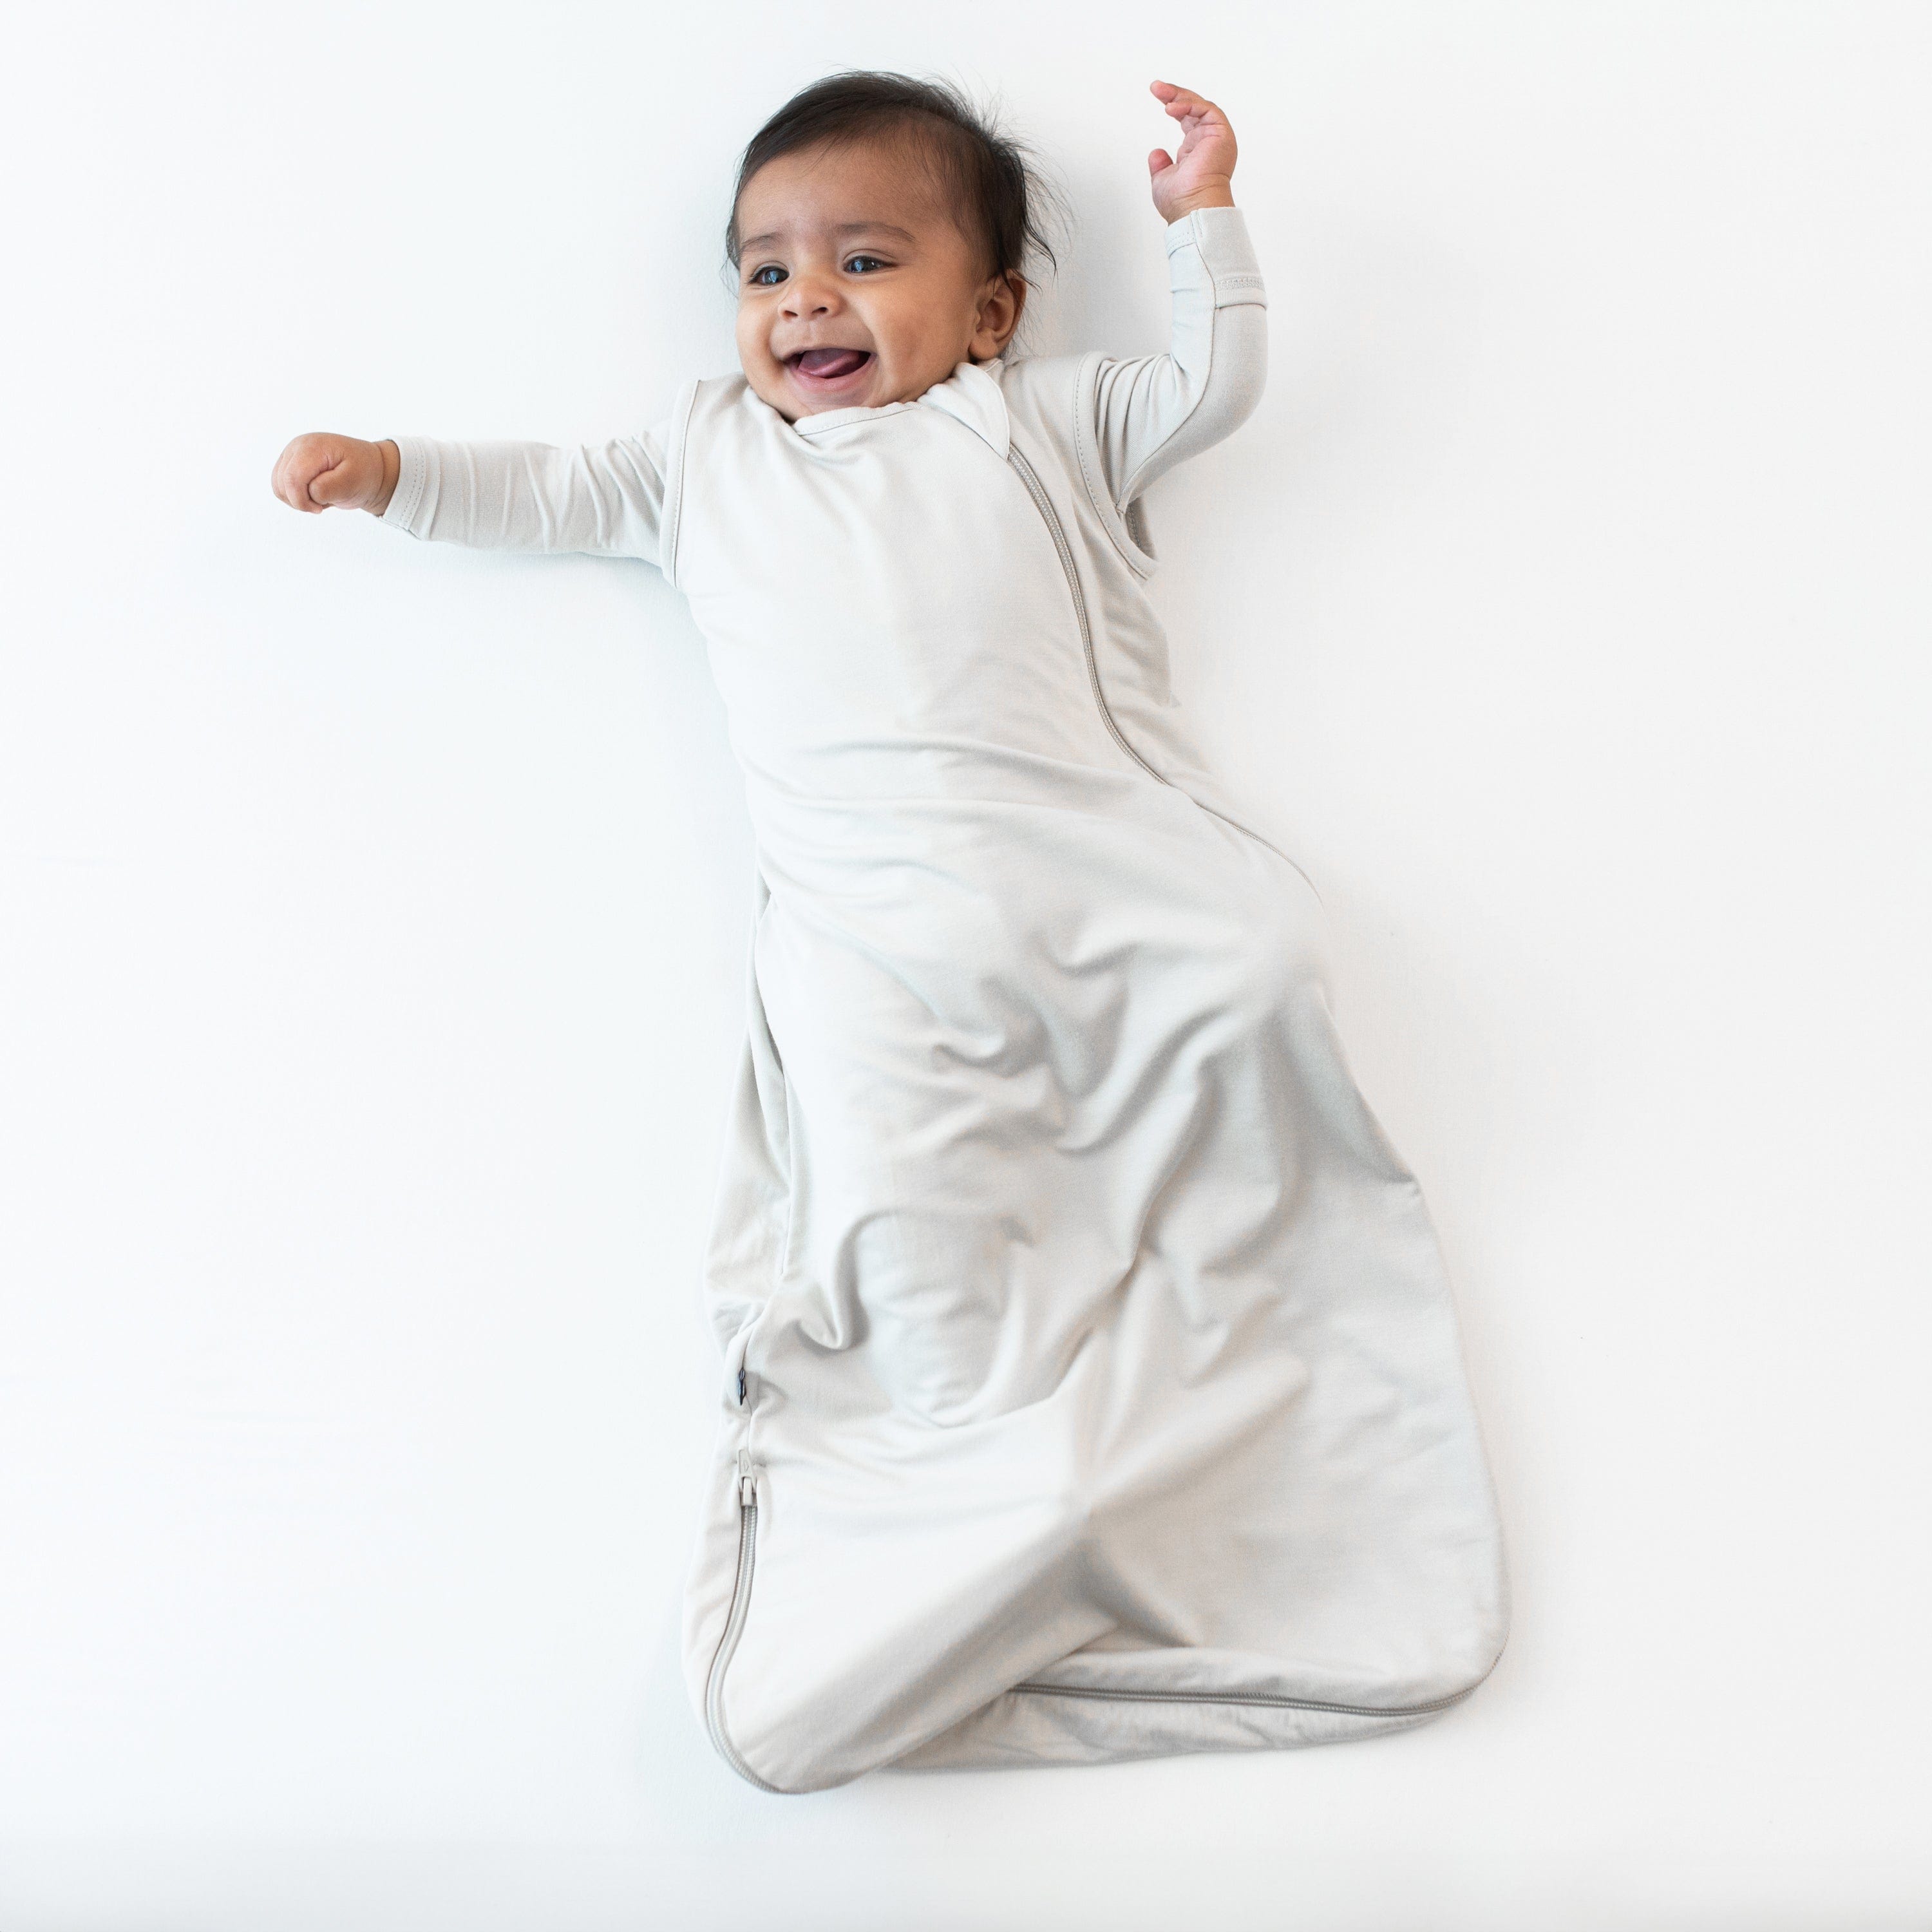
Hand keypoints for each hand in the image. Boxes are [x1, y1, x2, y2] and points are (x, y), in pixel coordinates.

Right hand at [271, 433, 397, 514]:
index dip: (302, 500)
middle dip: (301, 501)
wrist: (369, 467)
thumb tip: (310, 492)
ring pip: (278, 486)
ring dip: (297, 500)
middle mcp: (297, 446)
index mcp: (312, 447)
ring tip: (321, 497)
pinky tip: (314, 494)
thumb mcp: (353, 481)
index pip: (292, 479)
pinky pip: (281, 487)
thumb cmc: (364, 472)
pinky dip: (296, 496)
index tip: (321, 508)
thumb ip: (328, 487)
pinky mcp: (290, 464)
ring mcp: (291, 454)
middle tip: (323, 503)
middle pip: (282, 484)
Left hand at [1147, 81, 1236, 221]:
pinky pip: (1207, 109)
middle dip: (1174, 94)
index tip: (1159, 98)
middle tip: (1156, 87)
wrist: (1194, 209)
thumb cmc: (1182, 202)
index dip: (1174, 106)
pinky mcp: (1221, 134)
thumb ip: (1160, 165)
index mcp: (1197, 150)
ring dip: (1180, 95)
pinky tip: (1171, 107)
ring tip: (1160, 91)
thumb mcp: (1162, 180)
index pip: (1187, 119)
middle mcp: (1208, 142)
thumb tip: (1156, 153)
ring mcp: (1216, 137)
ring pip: (1200, 106)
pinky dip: (1189, 104)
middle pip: (1194, 108)